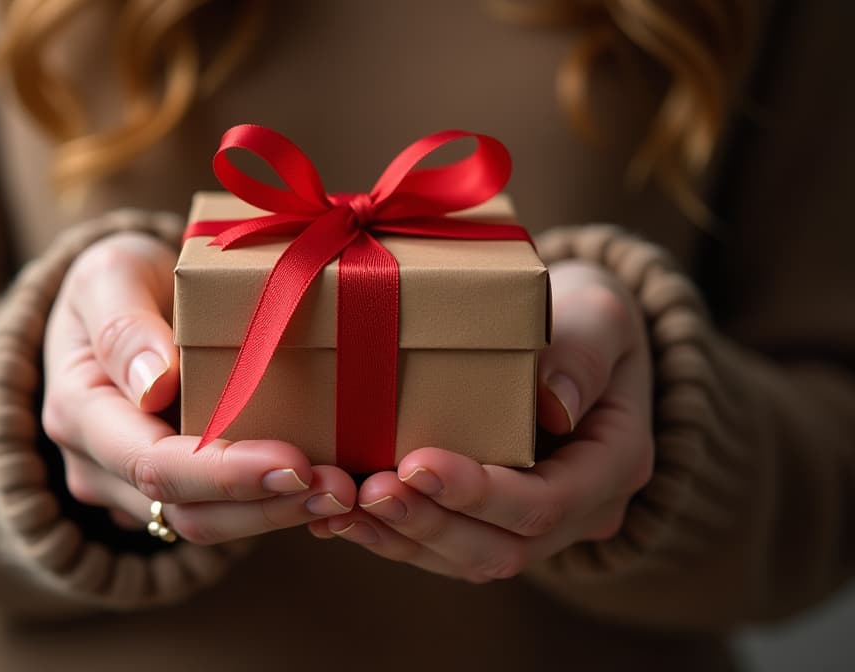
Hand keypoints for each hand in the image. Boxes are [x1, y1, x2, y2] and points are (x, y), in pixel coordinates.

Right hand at [42, 232, 354, 542]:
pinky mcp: (172, 487)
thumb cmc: (118, 278)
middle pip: (185, 511)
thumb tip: (155, 384)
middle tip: (340, 490)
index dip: (226, 473)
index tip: (295, 463)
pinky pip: (220, 512)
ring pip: (206, 524)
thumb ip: (124, 323)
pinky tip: (322, 491)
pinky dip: (272, 505)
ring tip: (343, 495)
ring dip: (278, 515)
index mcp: (80, 412)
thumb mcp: (111, 274)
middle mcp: (99, 465)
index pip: (152, 464)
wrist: (115, 300)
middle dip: (267, 506)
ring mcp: (131, 485)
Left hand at [309, 259, 653, 580]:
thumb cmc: (590, 318)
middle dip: (430, 524)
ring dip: (402, 538)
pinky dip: (394, 536)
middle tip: (368, 490)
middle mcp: (580, 512)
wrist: (582, 339)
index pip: (548, 504)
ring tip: (344, 507)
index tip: (416, 463)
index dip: (481, 495)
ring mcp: (536, 525)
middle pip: (503, 548)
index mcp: (615, 465)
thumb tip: (553, 407)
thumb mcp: (600, 315)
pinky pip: (445, 548)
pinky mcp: (494, 521)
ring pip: (467, 559)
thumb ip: (582, 354)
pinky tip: (344, 516)